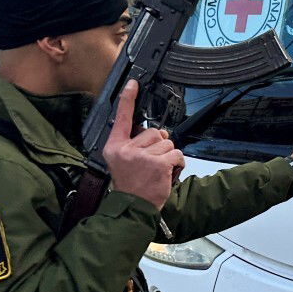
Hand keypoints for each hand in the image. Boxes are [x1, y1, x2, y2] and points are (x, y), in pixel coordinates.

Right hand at [103, 81, 183, 209]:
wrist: (133, 208)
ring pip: (167, 142)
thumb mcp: (122, 161)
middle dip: (159, 145)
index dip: (128, 99)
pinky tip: (167, 173)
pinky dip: (177, 163)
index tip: (133, 83)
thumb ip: (133, 144)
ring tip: (157, 170)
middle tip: (150, 163)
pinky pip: (176, 153)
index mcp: (115, 147)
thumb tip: (155, 132)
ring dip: (168, 155)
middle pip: (154, 131)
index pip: (122, 118)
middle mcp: (126, 149)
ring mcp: (142, 156)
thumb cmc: (131, 185)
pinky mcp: (157, 163)